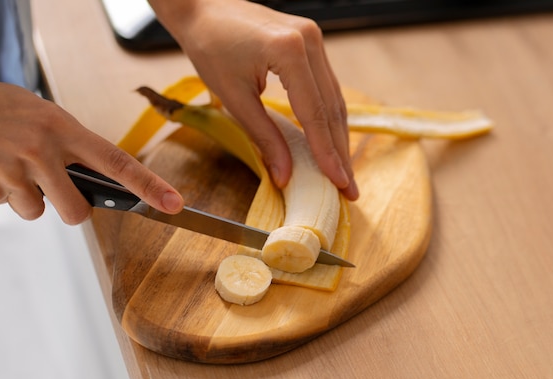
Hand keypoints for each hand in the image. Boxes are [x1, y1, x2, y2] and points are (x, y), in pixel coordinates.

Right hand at [0, 75, 182, 223]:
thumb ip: (61, 142)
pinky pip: (2, 207)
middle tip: (52, 190)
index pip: (115, 161)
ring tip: (0, 164)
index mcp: (60, 126)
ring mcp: (12, 174)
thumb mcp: (31, 110)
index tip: (174, 204)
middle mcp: (41, 151)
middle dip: (71, 210)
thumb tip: (84, 175)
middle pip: (77, 211)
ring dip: (23, 197)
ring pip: (36, 212)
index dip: (148, 186)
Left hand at [150, 0, 358, 199]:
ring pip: (334, 97)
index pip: (315, 113)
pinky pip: (325, 85)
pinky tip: (330, 140)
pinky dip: (327, 116)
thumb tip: (285, 175)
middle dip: (340, 151)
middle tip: (349, 187)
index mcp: (289, 51)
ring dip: (337, 136)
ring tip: (342, 170)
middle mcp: (310, 40)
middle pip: (332, 107)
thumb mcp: (234, 97)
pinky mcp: (310, 41)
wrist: (203, 9)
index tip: (339, 183)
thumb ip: (264, 136)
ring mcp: (313, 37)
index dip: (327, 153)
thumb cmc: (210, 48)